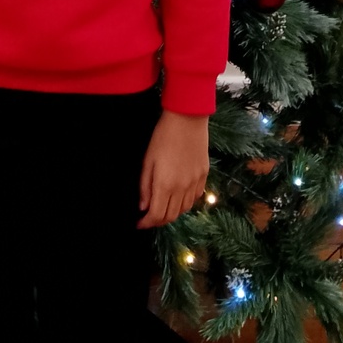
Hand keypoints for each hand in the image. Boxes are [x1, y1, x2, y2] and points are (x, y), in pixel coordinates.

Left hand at [137, 111, 209, 228]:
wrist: (187, 118)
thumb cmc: (162, 136)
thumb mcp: (147, 160)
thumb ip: (145, 186)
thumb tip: (143, 206)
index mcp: (165, 184)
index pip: (156, 215)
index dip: (146, 223)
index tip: (139, 224)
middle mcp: (182, 188)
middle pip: (171, 216)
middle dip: (157, 221)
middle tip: (148, 218)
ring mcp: (195, 182)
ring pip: (184, 209)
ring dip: (171, 213)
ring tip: (162, 208)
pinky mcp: (204, 176)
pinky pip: (194, 198)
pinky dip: (185, 203)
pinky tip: (177, 197)